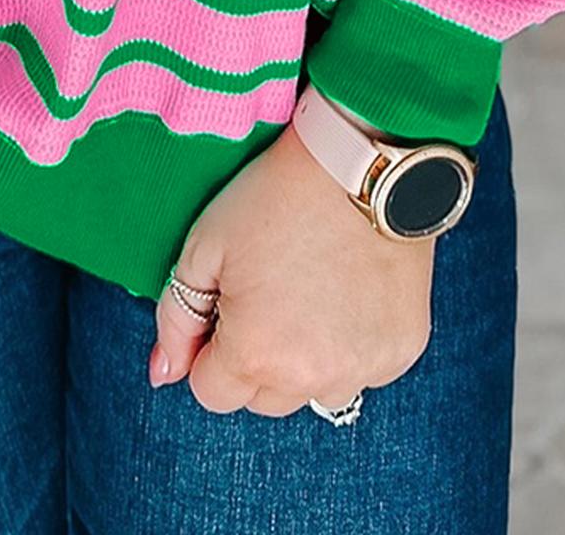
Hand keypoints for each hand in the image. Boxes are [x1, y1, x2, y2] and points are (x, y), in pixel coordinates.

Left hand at [151, 120, 433, 415]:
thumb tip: (164, 374)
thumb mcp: (204, 247)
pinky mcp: (401, 350)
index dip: (211, 348)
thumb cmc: (275, 198)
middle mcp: (312, 378)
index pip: (212, 393)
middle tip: (269, 293)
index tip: (228, 305)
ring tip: (310, 294)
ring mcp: (364, 368)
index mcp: (255, 355)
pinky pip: (363, 371)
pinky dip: (351, 345)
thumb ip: (175, 317)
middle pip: (264, 399)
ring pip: (316, 391)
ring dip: (306, 362)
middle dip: (255, 359)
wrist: (360, 164)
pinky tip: (349, 293)